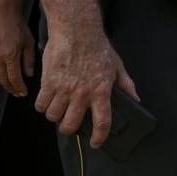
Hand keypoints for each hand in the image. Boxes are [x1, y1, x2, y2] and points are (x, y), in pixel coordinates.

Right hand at [0, 0, 36, 97]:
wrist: (2, 14)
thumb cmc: (18, 26)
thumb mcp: (29, 42)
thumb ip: (29, 60)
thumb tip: (29, 75)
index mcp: (9, 55)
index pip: (14, 78)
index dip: (19, 88)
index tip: (24, 93)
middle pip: (3, 80)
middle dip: (11, 89)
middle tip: (18, 94)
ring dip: (3, 83)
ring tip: (11, 87)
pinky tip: (1, 77)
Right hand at [34, 29, 136, 147]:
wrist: (77, 32)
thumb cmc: (98, 48)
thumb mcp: (117, 67)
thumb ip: (126, 85)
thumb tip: (136, 99)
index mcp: (101, 91)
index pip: (102, 122)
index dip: (99, 137)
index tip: (96, 143)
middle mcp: (82, 94)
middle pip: (71, 124)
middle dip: (69, 129)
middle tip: (69, 126)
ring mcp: (63, 89)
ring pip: (53, 116)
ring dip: (55, 117)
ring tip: (58, 111)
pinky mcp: (48, 83)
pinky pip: (40, 104)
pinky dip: (42, 106)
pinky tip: (47, 101)